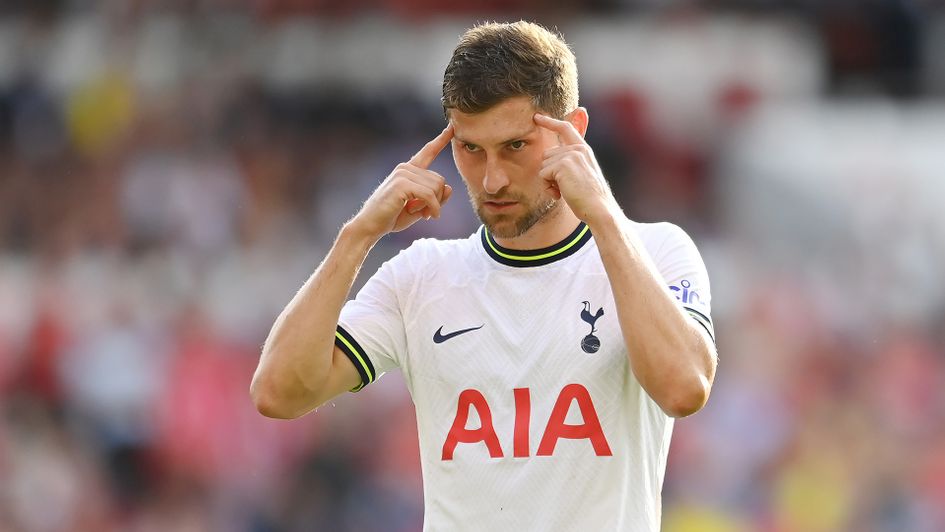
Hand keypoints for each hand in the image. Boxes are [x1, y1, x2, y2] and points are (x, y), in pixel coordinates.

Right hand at [349, 124, 453, 239]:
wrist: (370, 226)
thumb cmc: (392, 217)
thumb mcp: (420, 208)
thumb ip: (435, 198)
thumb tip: (449, 187)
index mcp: (409, 170)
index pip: (428, 151)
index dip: (441, 139)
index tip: (451, 127)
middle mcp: (405, 167)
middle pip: (439, 180)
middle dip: (437, 200)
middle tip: (425, 213)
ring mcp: (402, 174)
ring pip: (436, 187)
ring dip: (433, 205)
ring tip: (420, 214)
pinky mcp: (401, 184)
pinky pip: (429, 195)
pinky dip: (432, 208)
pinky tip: (428, 217)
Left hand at [534, 113, 619, 226]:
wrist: (599, 208)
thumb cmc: (590, 198)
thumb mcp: (582, 174)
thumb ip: (568, 163)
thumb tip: (547, 158)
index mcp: (584, 149)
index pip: (565, 128)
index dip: (550, 122)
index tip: (537, 116)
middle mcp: (578, 149)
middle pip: (546, 154)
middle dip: (549, 173)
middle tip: (563, 187)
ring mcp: (571, 155)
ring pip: (543, 166)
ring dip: (548, 181)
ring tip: (564, 190)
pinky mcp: (563, 164)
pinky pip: (543, 175)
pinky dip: (548, 187)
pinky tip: (561, 193)